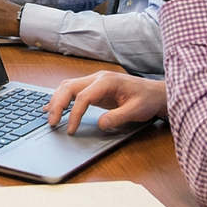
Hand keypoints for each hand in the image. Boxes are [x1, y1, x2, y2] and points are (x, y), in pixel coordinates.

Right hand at [46, 70, 167, 134]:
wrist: (155, 92)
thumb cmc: (147, 99)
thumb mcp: (136, 110)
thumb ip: (118, 116)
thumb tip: (100, 123)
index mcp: (107, 81)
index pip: (83, 96)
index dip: (74, 114)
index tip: (71, 129)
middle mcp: (97, 78)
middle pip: (69, 87)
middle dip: (58, 104)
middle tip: (52, 122)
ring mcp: (95, 81)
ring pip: (68, 86)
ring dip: (57, 100)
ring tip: (50, 116)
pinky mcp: (94, 87)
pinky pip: (73, 90)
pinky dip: (62, 98)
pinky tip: (53, 106)